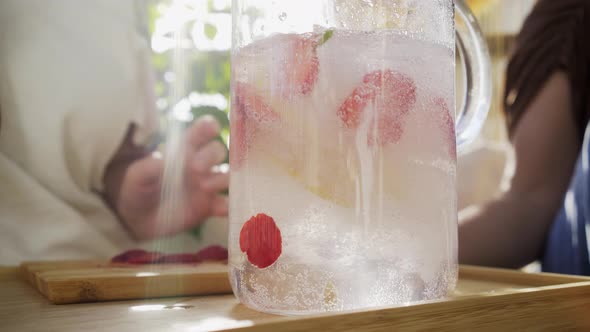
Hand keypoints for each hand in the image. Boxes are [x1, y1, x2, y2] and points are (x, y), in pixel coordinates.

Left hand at [104, 116, 228, 239]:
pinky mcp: (210, 207)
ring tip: (205, 187)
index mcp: (183, 150)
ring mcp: (207, 185)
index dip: (208, 126)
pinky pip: (226, 204)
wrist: (136, 221)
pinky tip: (222, 208)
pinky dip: (228, 205)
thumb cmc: (137, 189)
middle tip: (195, 168)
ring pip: (226, 175)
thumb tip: (173, 157)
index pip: (201, 132)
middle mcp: (200, 164)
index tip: (211, 127)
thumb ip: (152, 165)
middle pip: (218, 151)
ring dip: (222, 179)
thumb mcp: (137, 175)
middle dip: (211, 155)